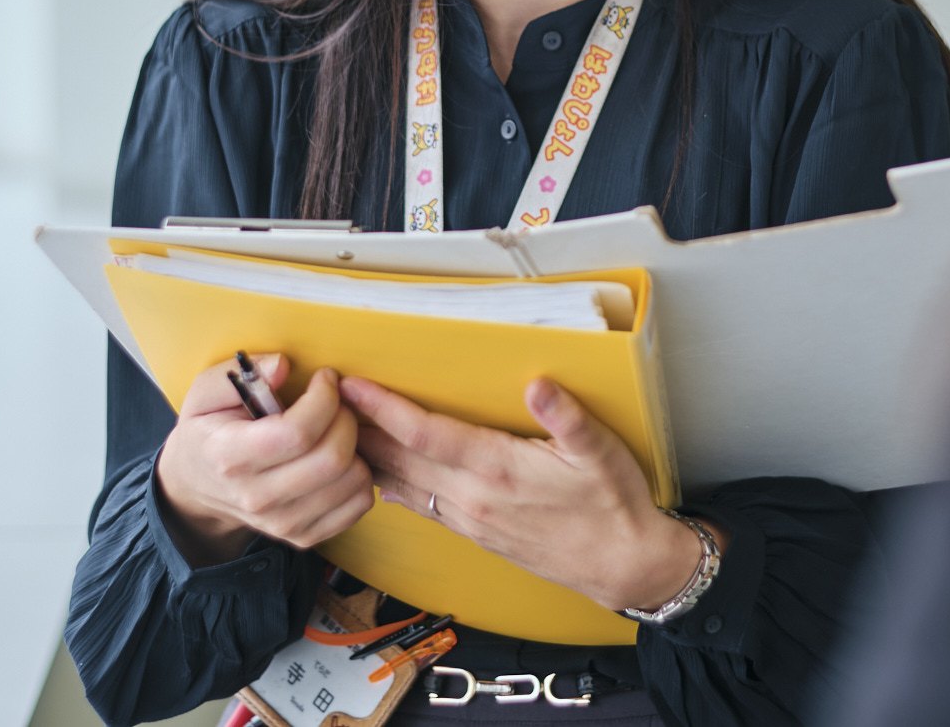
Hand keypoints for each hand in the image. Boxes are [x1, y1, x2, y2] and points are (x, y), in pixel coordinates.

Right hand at [155, 355, 374, 561]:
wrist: (197, 486)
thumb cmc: (209, 430)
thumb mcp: (206, 391)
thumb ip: (243, 371)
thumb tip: (283, 366)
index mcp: (230, 457)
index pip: (297, 433)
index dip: (324, 397)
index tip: (325, 378)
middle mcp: (257, 497)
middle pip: (332, 458)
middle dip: (345, 417)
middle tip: (335, 402)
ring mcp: (282, 523)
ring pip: (352, 481)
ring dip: (356, 445)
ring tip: (334, 429)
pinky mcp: (304, 535)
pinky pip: (358, 503)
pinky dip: (359, 475)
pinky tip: (338, 457)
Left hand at [340, 375, 714, 613]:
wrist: (623, 566)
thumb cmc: (613, 507)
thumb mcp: (602, 454)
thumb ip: (568, 417)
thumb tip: (539, 385)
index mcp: (499, 470)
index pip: (425, 434)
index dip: (384, 408)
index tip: (354, 384)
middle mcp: (473, 498)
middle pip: (399, 459)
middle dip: (360, 428)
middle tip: (327, 398)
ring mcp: (469, 519)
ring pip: (402, 484)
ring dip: (369, 456)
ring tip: (339, 427)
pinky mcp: (473, 532)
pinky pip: (418, 503)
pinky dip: (392, 482)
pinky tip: (379, 469)